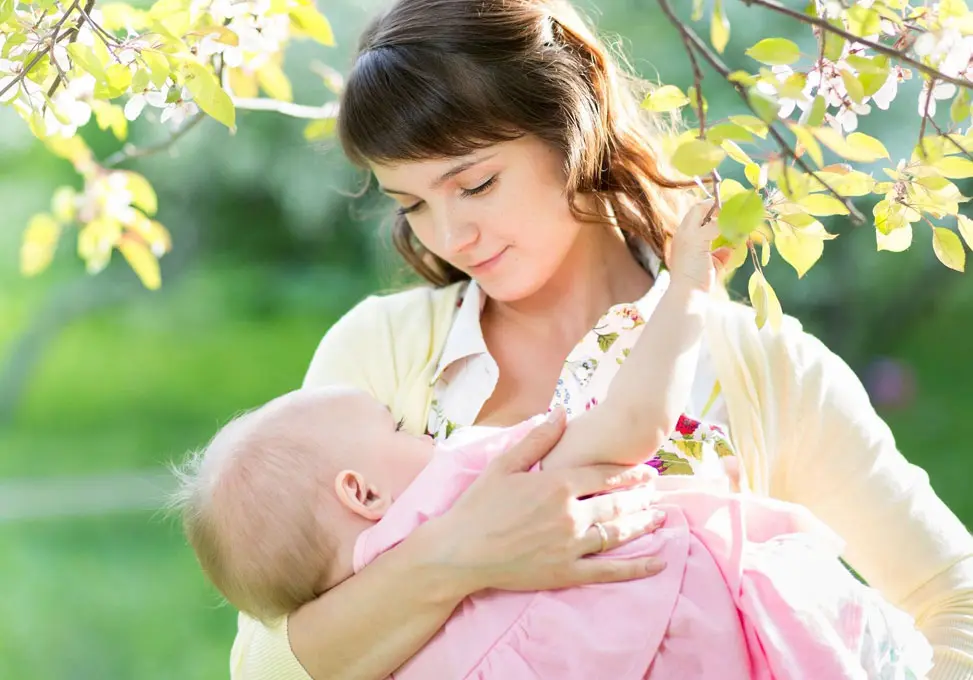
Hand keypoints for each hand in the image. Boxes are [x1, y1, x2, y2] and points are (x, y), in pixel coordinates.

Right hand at [431, 409, 666, 593]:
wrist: (460, 551)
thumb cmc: (478, 506)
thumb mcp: (504, 464)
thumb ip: (538, 438)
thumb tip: (561, 410)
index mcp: (557, 485)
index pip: (604, 475)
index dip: (629, 473)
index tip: (648, 472)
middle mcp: (571, 514)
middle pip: (616, 502)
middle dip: (641, 496)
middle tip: (658, 493)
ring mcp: (571, 545)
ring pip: (618, 532)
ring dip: (643, 524)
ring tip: (660, 517)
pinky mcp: (567, 572)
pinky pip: (609, 571)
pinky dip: (636, 568)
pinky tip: (658, 562)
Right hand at [668, 198, 732, 292]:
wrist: (687, 294)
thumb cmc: (696, 284)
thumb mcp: (710, 265)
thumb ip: (719, 255)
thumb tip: (729, 249)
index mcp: (683, 239)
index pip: (695, 216)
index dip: (710, 211)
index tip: (726, 213)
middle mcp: (682, 233)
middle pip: (697, 207)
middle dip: (716, 205)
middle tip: (733, 208)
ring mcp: (688, 235)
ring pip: (704, 210)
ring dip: (723, 212)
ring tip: (738, 215)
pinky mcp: (696, 240)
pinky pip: (716, 225)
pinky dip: (729, 225)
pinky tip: (739, 229)